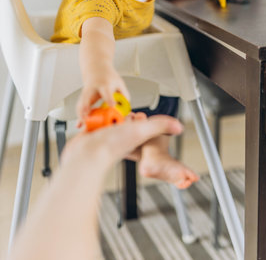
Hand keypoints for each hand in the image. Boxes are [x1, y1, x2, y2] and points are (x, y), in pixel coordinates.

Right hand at [62, 115, 182, 173]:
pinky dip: (94, 119)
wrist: (86, 152)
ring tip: (104, 122)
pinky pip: (95, 119)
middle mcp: (121, 136)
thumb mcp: (141, 131)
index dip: (137, 118)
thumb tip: (179, 127)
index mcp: (135, 136)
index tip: (136, 117)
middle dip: (119, 115)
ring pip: (108, 116)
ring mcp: (106, 135)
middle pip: (122, 117)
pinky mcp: (93, 133)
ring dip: (105, 116)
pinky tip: (94, 123)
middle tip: (117, 120)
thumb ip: (160, 126)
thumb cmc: (111, 146)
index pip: (140, 122)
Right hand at [76, 66, 129, 124]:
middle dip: (86, 107)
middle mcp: (93, 88)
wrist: (96, 69)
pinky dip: (79, 116)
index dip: (109, 99)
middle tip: (86, 117)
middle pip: (87, 97)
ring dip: (80, 114)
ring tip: (81, 124)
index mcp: (104, 84)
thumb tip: (125, 110)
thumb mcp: (119, 82)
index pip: (106, 91)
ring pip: (80, 103)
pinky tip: (79, 124)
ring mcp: (86, 92)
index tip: (112, 106)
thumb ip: (124, 95)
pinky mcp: (83, 98)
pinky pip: (79, 107)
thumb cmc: (108, 77)